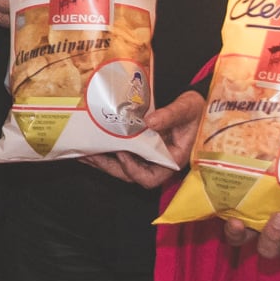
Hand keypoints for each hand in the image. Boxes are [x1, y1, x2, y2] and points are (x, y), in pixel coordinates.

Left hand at [90, 87, 206, 186]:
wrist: (196, 103)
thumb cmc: (196, 108)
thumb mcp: (188, 108)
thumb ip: (171, 115)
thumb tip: (149, 122)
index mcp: (173, 160)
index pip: (150, 178)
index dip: (133, 169)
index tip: (123, 152)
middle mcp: (158, 162)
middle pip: (130, 175)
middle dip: (108, 167)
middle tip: (89, 155)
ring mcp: (148, 156)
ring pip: (122, 167)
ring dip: (102, 161)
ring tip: (83, 152)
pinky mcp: (141, 147)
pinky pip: (122, 154)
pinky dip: (106, 150)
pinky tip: (92, 144)